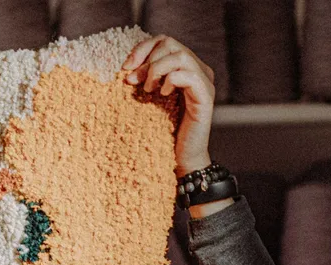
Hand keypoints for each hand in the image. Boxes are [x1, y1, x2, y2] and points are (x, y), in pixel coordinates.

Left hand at [122, 35, 214, 177]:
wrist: (180, 157)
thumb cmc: (162, 130)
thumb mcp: (149, 99)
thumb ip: (144, 79)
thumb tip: (126, 68)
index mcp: (184, 67)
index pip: (163, 41)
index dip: (142, 49)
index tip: (125, 68)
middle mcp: (198, 70)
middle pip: (171, 44)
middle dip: (147, 60)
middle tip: (133, 81)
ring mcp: (204, 82)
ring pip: (181, 56)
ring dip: (157, 69)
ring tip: (148, 89)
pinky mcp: (206, 97)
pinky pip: (189, 76)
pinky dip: (171, 80)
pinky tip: (163, 94)